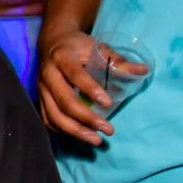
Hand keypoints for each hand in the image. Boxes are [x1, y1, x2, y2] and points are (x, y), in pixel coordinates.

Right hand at [36, 29, 117, 143]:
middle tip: (107, 130)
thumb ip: (118, 61)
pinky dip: (63, 131)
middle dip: (86, 118)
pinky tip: (79, 136)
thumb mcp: (97, 47)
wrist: (52, 42)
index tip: (108, 103)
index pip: (75, 75)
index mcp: (63, 57)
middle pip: (65, 101)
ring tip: (95, 140)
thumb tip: (143, 70)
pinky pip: (48, 120)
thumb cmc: (78, 46)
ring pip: (54, 115)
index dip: (90, 90)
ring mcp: (41, 89)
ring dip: (75, 131)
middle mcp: (48, 74)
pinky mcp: (40, 99)